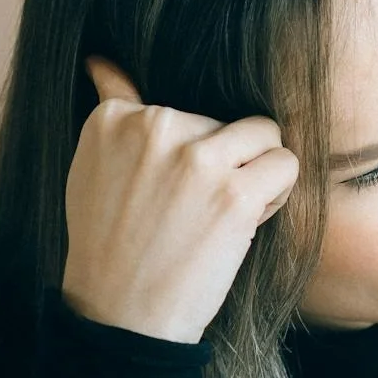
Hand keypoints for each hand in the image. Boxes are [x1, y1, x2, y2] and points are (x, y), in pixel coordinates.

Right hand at [60, 56, 299, 342]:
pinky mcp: (234, 192)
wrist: (122, 314)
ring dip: (258, 172)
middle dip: (225, 163)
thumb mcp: (91, 169)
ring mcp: (195, 158)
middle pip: (225, 121)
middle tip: (197, 213)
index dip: (190, 154)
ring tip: (227, 212)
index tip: (169, 196)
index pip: (183, 111)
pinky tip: (247, 222)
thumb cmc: (110, 248)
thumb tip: (103, 62)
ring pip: (264, 133)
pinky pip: (285, 164)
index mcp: (113, 117)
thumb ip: (113, 115)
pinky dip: (278, 195)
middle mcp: (154, 127)